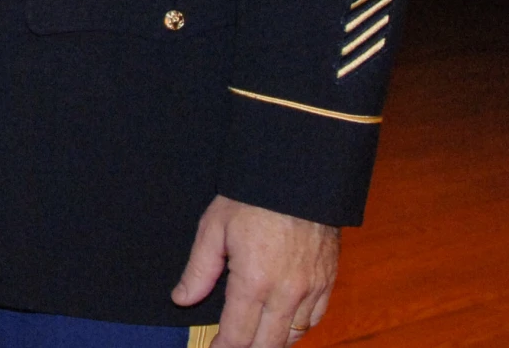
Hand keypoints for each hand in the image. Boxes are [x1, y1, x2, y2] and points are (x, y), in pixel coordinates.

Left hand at [172, 195, 339, 344]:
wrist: (297, 176)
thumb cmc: (251, 198)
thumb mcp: (213, 229)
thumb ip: (199, 271)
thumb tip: (182, 299)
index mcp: (254, 282)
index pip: (238, 335)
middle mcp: (286, 292)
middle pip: (268, 344)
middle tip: (230, 346)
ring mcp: (311, 289)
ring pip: (294, 336)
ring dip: (273, 342)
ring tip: (253, 339)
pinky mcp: (327, 281)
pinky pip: (315, 318)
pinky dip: (298, 327)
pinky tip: (283, 324)